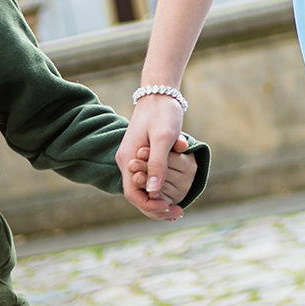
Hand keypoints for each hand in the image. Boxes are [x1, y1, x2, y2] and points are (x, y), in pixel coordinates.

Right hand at [116, 93, 186, 218]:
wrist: (159, 91)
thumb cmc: (162, 112)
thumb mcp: (163, 137)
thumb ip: (158, 164)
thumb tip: (153, 191)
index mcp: (128, 159)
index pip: (133, 194)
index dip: (150, 206)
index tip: (169, 209)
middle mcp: (126, 162)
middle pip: (137, 195)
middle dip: (156, 208)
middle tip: (178, 214)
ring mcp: (132, 159)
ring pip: (142, 188)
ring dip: (158, 201)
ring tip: (177, 210)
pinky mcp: (141, 155)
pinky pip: (147, 179)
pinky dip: (158, 190)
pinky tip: (172, 196)